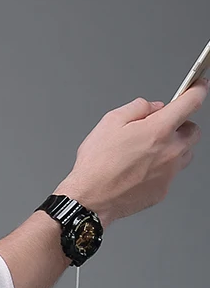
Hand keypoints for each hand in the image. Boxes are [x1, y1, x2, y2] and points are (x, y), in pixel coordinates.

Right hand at [58, 78, 208, 226]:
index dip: (197, 90)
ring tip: (146, 155)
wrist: (90, 199)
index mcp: (158, 130)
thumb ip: (137, 108)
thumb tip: (153, 107)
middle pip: (193, 131)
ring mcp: (169, 172)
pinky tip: (138, 172)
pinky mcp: (163, 190)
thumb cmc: (96, 165)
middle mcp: (170, 150)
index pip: (191, 102)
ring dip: (173, 149)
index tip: (198, 87)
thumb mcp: (109, 122)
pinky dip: (159, 171)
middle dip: (180, 126)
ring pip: (185, 154)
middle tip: (159, 130)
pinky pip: (170, 175)